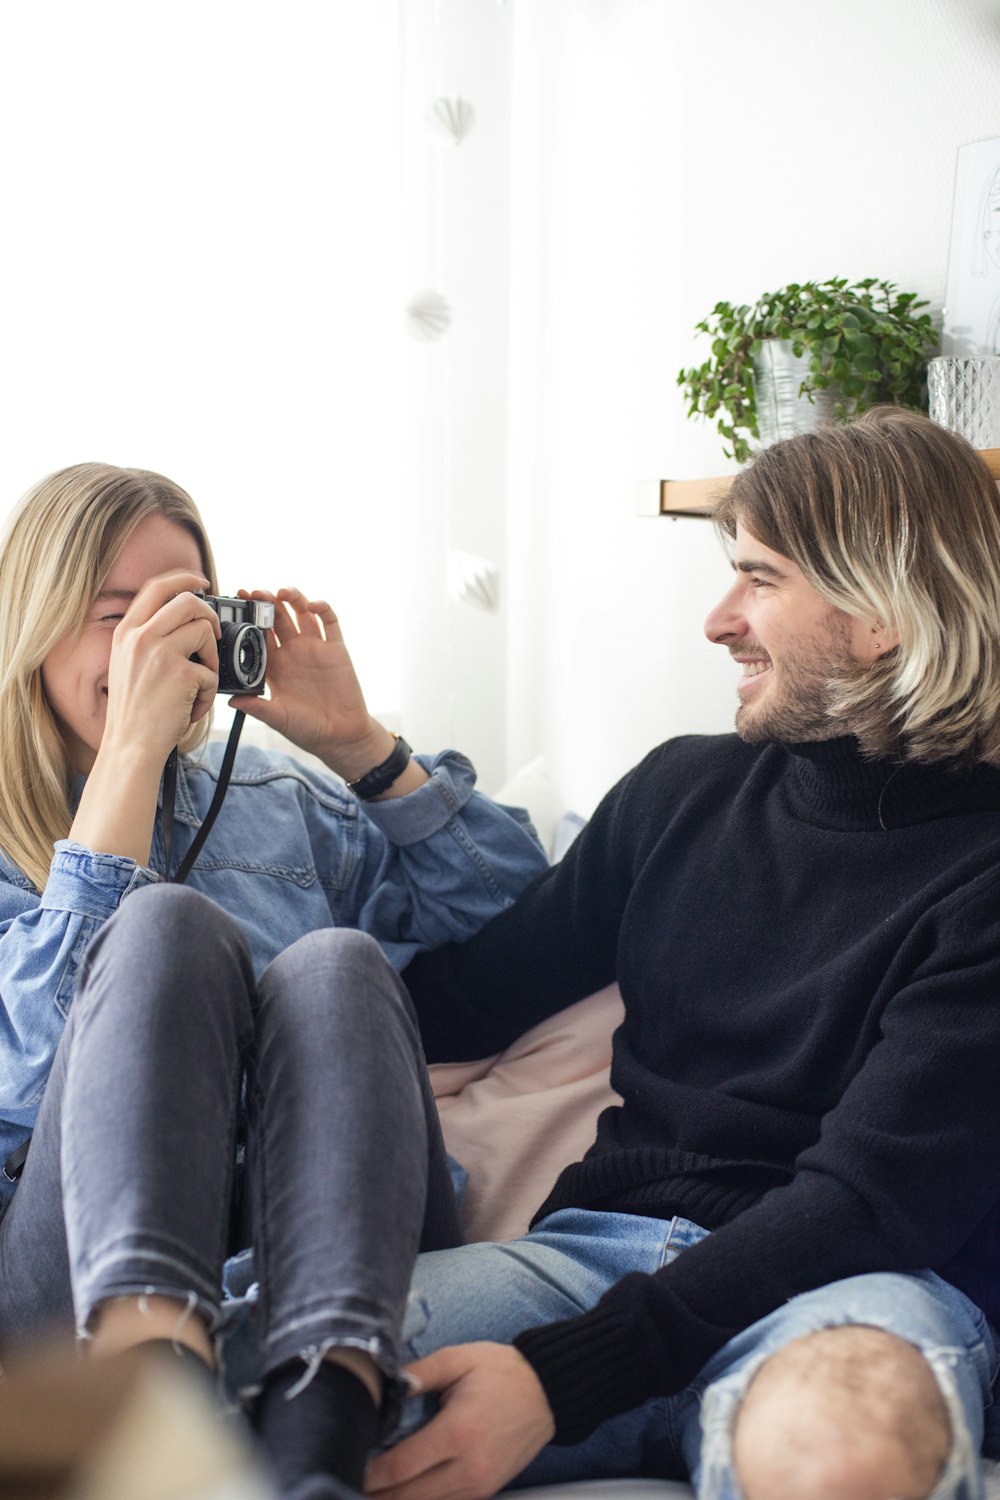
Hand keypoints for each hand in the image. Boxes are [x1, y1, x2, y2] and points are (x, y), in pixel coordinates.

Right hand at [102, 571, 219, 766]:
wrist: (130, 746)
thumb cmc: (134, 712)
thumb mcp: (127, 665)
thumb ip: (147, 639)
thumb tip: (185, 618)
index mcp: (125, 633)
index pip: (156, 587)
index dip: (183, 578)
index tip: (201, 581)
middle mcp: (139, 637)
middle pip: (187, 600)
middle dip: (209, 615)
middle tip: (214, 634)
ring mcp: (159, 653)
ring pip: (205, 631)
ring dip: (212, 658)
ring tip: (199, 683)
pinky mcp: (181, 673)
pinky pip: (211, 672)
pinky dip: (208, 693)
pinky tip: (192, 707)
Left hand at [230, 589, 407, 783]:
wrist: (340, 736)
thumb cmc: (307, 729)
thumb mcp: (278, 718)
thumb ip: (257, 707)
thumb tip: (231, 700)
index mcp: (275, 666)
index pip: (258, 634)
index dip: (248, 618)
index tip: (237, 605)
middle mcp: (293, 652)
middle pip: (277, 617)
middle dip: (266, 602)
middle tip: (254, 592)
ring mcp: (315, 648)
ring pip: (302, 613)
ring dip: (293, 598)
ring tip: (282, 592)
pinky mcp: (336, 649)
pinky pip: (330, 622)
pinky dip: (322, 608)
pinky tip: (313, 605)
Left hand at [365, 1343, 555, 1499]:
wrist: (549, 1392)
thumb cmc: (503, 1371)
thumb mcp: (459, 1358)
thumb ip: (420, 1372)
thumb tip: (386, 1385)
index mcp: (458, 1432)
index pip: (401, 1466)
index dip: (370, 1473)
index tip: (347, 1464)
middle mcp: (468, 1467)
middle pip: (407, 1497)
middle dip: (375, 1492)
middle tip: (346, 1478)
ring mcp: (479, 1485)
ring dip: (396, 1499)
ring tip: (370, 1485)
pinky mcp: (485, 1490)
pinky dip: (421, 1499)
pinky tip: (402, 1489)